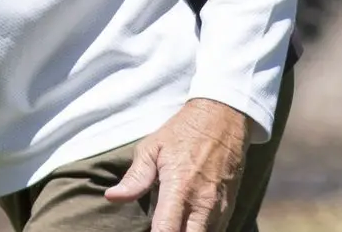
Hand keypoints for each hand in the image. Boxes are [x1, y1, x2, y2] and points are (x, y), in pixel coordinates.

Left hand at [105, 98, 253, 231]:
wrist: (222, 121)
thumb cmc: (182, 134)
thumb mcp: (152, 148)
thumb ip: (135, 178)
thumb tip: (112, 197)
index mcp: (179, 189)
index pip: (167, 230)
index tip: (145, 231)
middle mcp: (203, 204)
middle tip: (156, 226)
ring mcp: (220, 209)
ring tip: (169, 223)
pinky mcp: (229, 209)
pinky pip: (216, 231)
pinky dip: (200, 231)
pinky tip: (185, 224)